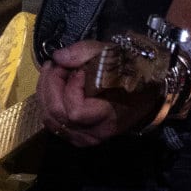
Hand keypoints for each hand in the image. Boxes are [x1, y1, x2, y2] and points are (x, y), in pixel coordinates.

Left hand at [37, 39, 163, 146]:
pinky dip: (46, 104)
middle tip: (54, 65)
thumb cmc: (128, 71)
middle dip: (49, 85)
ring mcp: (85, 137)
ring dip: (45, 93)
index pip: (75, 111)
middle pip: (57, 114)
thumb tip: (58, 57)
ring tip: (52, 73)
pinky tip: (52, 89)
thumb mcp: (110, 53)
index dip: (70, 88)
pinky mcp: (77, 136)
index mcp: (108, 115)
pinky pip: (52, 124)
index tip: (77, 70)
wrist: (145, 90)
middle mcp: (95, 132)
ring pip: (50, 120)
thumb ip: (83, 52)